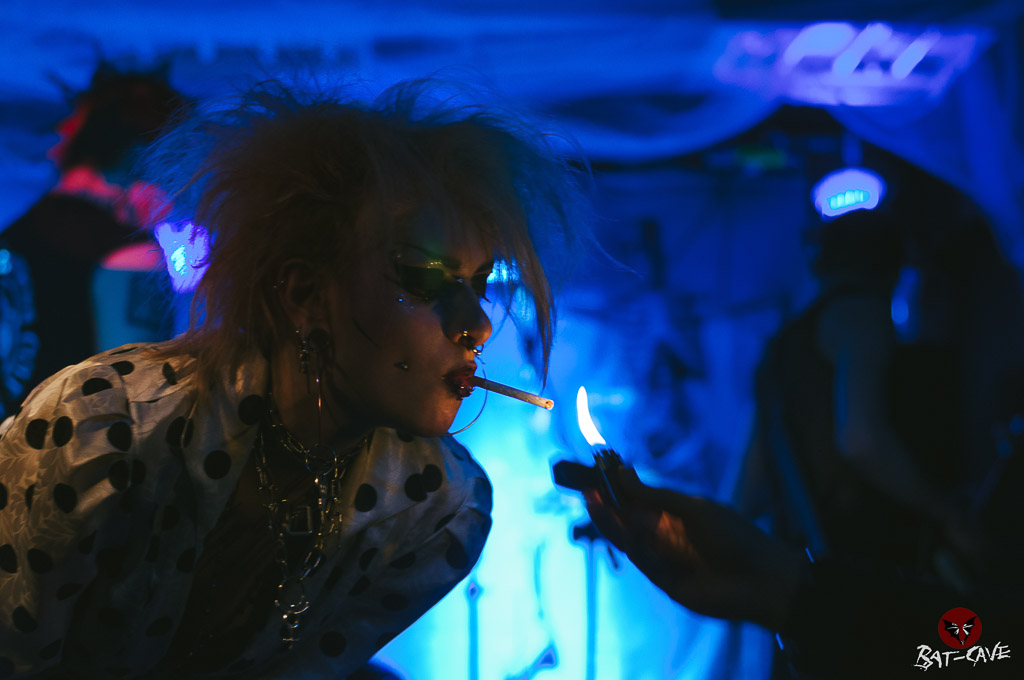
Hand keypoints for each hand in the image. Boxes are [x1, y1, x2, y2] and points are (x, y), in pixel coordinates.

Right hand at [584, 469, 806, 630]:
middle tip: (585, 491)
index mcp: (672, 516)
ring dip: (612, 523)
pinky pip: (644, 561)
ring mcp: (663, 560)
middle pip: (626, 521)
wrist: (760, 578)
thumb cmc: (735, 536)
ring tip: (595, 502)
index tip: (594, 475)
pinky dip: (636, 543)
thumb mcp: (694, 508)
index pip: (636, 500)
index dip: (615, 490)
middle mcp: (664, 537)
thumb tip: (623, 473)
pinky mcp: (664, 581)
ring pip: (629, 541)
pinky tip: (633, 526)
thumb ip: (657, 496)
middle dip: (605, 507)